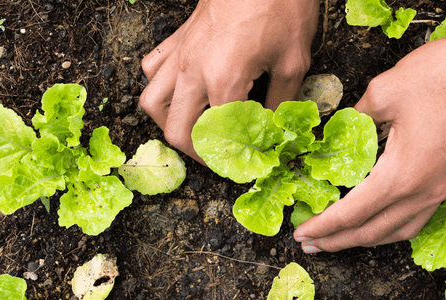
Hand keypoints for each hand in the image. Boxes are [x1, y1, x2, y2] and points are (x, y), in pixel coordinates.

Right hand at [140, 0, 317, 161]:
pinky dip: (161, 87)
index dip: (231, 160)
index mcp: (222, 80)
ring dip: (170, 123)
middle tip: (220, 158)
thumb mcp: (293, 61)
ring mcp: (180, 53)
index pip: (217, 137)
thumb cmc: (283, 7)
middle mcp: (192, 70)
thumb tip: (274, 132)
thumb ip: (280, 103)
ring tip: (196, 131)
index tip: (246, 167)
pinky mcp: (178, 38)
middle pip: (175, 130)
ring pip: (152, 102)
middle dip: (197, 153)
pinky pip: (152, 69)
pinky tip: (183, 92)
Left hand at [293, 27, 445, 252]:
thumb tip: (342, 127)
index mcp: (401, 176)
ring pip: (399, 230)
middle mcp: (423, 192)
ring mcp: (442, 187)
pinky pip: (418, 217)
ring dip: (366, 238)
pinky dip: (392, 227)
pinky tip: (382, 219)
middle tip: (310, 244)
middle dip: (338, 241)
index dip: (323, 226)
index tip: (301, 233)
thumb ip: (356, 116)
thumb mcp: (385, 91)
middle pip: (373, 232)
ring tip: (341, 239)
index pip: (352, 214)